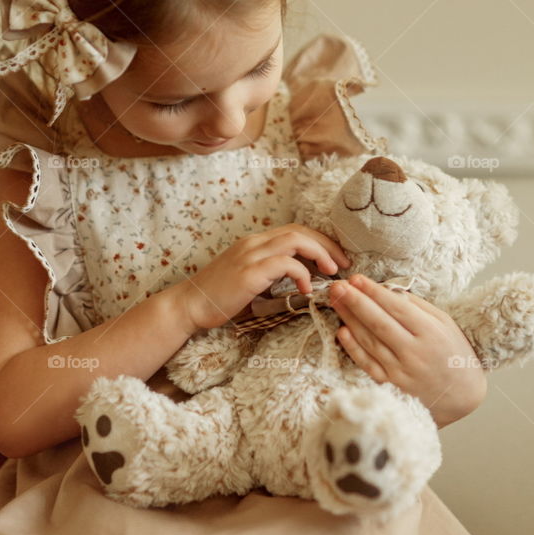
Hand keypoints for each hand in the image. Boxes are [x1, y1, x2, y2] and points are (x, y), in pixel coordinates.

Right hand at [178, 225, 350, 332]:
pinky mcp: (250, 272)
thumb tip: (302, 277)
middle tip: (344, 263)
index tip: (336, 258)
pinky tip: (306, 290)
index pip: (295, 230)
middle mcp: (254, 242)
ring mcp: (251, 255)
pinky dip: (302, 274)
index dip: (320, 240)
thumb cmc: (219, 297)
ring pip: (296, 240)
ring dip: (319, 253)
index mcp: (255, 242)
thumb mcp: (249, 278)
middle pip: (300, 230)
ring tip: (331, 272)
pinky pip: (285, 263)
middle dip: (327, 245)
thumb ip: (272, 273)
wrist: (189, 305)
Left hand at [327, 275, 486, 427]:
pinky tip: (342, 331)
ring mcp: (401, 371)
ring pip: (370, 341)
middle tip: (337, 286)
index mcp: (430, 332)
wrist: (463, 394)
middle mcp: (415, 352)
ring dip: (349, 319)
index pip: (396, 307)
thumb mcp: (445, 323)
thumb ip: (417, 306)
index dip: (374, 292)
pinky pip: (368, 364)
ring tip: (336, 301)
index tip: (356, 278)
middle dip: (355, 302)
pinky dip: (353, 348)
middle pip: (378, 323)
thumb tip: (388, 291)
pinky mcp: (392, 385)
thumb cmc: (454, 353)